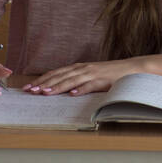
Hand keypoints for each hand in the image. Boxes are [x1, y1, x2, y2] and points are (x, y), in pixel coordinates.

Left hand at [25, 58, 144, 95]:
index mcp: (80, 67)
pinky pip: (90, 85)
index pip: (56, 73)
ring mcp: (93, 74)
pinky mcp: (103, 80)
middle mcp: (84, 69)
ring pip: (71, 80)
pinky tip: (72, 94)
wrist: (132, 68)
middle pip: (60, 76)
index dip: (42, 79)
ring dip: (57, 86)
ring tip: (45, 93)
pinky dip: (80, 89)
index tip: (29, 87)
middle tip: (31, 91)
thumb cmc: (111, 74)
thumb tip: (62, 91)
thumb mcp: (91, 75)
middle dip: (44, 83)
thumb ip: (77, 81)